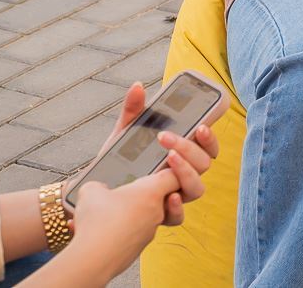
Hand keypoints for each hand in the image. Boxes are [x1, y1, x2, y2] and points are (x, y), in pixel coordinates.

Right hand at [59, 172, 180, 282]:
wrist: (92, 259)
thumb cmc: (98, 222)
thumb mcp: (91, 191)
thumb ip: (99, 186)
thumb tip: (98, 190)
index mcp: (151, 192)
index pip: (174, 177)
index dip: (170, 170)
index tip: (162, 168)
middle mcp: (156, 211)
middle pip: (161, 197)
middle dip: (144, 194)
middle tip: (126, 192)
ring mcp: (149, 232)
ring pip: (146, 216)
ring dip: (130, 213)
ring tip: (106, 213)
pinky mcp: (138, 247)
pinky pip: (133, 233)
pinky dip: (120, 230)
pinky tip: (100, 230)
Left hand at [92, 83, 219, 226]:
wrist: (92, 192)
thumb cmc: (116, 160)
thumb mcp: (124, 134)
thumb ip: (133, 111)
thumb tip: (136, 86)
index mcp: (182, 155)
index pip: (208, 148)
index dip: (210, 139)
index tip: (200, 126)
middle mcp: (182, 176)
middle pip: (204, 165)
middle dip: (190, 149)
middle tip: (166, 138)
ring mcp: (174, 195)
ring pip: (197, 189)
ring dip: (187, 172)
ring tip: (169, 159)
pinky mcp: (159, 215)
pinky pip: (178, 217)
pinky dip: (177, 208)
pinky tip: (168, 196)